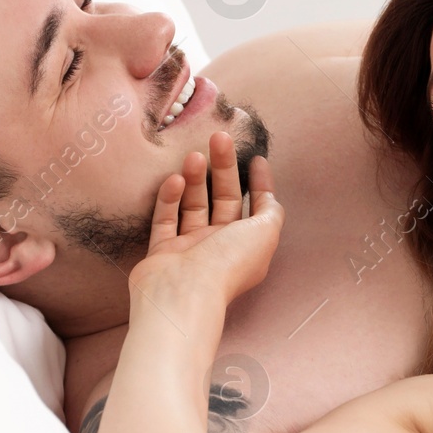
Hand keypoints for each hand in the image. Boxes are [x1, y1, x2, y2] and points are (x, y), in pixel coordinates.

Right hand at [129, 132, 283, 307]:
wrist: (183, 295)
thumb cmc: (228, 263)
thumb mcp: (265, 233)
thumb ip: (270, 211)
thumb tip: (270, 197)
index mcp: (248, 245)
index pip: (256, 207)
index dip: (259, 182)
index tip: (255, 157)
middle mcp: (221, 246)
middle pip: (224, 199)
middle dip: (223, 167)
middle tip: (218, 137)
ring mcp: (190, 248)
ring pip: (194, 205)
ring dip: (195, 179)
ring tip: (194, 155)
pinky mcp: (161, 251)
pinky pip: (166, 218)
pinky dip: (170, 198)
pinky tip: (175, 179)